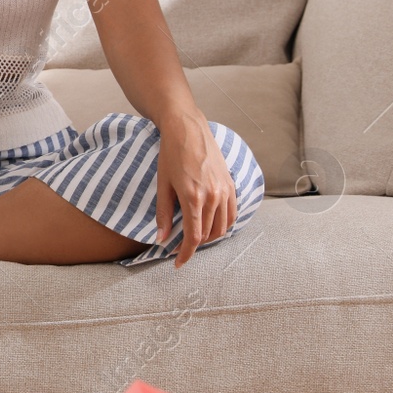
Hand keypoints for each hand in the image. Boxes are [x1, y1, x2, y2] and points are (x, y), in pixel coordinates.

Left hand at [154, 112, 237, 267]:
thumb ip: (163, 214)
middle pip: (207, 234)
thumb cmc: (170, 154)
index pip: (193, 237)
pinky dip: (222, 225)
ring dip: (208, 237)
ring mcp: (225, 191)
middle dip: (193, 245)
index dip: (185, 254)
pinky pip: (232, 214)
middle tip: (178, 246)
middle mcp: (213, 197)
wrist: (187, 128)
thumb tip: (161, 239)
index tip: (177, 263)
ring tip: (193, 236)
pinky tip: (210, 224)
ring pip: (222, 228)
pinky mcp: (231, 185)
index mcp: (194, 198)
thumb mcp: (163, 184)